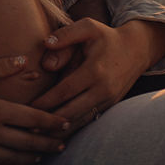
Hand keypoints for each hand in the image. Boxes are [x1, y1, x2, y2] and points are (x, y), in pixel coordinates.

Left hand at [32, 18, 164, 128]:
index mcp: (94, 70)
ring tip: (39, 137)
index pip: (65, 91)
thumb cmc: (106, 37)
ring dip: (60, 130)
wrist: (137, 49)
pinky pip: (89, 120)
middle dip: (49, 121)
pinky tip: (59, 135)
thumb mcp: (87, 27)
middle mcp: (103, 89)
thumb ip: (66, 35)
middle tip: (28, 128)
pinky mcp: (110, 105)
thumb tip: (46, 44)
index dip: (46, 101)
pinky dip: (74, 128)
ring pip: (81, 120)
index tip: (28, 107)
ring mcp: (109, 100)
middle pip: (72, 111)